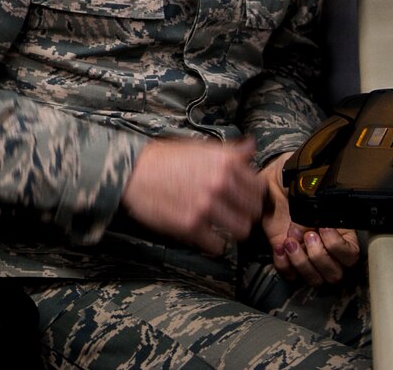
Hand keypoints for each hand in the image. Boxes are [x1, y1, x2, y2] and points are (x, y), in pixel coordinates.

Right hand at [119, 137, 264, 255]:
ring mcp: (206, 206)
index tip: (244, 198)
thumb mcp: (200, 147)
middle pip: (254, 211)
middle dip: (245, 213)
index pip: (259, 188)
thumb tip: (252, 146)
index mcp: (225, 162)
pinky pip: (218, 246)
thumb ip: (230, 151)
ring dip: (232, 230)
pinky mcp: (191, 226)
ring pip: (241, 231)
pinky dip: (213, 243)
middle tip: (233, 213)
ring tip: (221, 225)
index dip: (252, 195)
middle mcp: (220, 183)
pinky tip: (205, 234)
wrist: (134, 172)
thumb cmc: (166, 158)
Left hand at [260, 153, 359, 284]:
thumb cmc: (296, 181)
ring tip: (290, 241)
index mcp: (341, 230)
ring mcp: (307, 254)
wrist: (272, 182)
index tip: (323, 228)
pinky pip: (290, 275)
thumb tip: (316, 225)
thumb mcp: (311, 188)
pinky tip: (279, 246)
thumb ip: (319, 208)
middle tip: (307, 235)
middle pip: (335, 274)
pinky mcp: (288, 257)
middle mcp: (327, 247)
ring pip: (315, 280)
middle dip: (319, 256)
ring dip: (301, 263)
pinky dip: (284, 264)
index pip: (351, 255)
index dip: (337, 246)